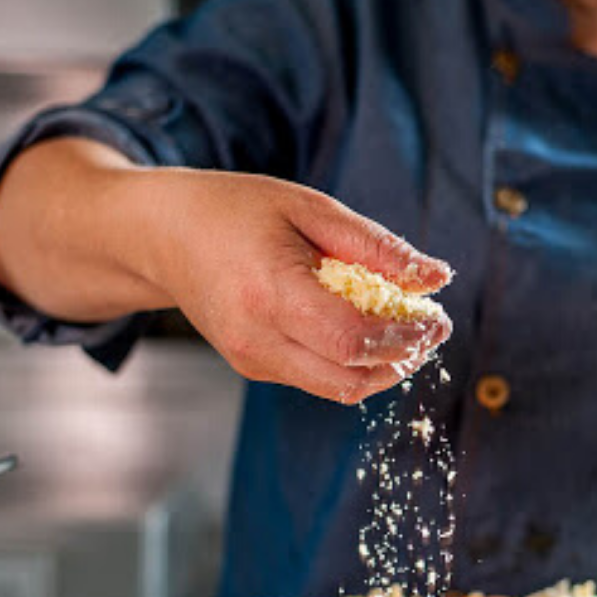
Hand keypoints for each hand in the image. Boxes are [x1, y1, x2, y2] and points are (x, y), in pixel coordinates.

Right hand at [0, 139, 452, 404]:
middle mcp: (254, 338)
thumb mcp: (306, 208)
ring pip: (336, 388)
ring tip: (401, 327)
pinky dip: (350, 362)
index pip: (354, 341)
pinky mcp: (250, 365)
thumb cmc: (232, 211)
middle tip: (429, 327)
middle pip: (350, 380)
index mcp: (269, 293)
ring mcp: (248, 358)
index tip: (437, 316)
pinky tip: (361, 327)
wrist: (160, 235)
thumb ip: (373, 245)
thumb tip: (436, 279)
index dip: (406, 337)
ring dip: (380, 366)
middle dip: (402, 360)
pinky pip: (315, 378)